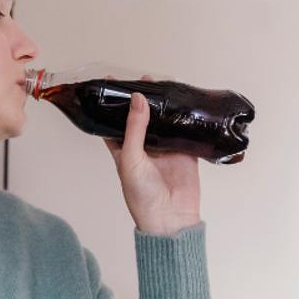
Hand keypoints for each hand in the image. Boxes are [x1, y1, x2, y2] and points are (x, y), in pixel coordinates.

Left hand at [104, 76, 201, 235]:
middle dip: (142, 100)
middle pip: (141, 118)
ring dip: (164, 106)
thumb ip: (134, 128)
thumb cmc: (141, 196)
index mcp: (123, 150)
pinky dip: (185, 118)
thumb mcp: (130, 159)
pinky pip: (185, 131)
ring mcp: (165, 149)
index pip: (114, 122)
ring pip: (163, 122)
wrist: (169, 219)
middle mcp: (144, 148)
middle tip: (145, 79)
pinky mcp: (185, 153)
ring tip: (165, 84)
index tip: (112, 83)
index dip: (112, 104)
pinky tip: (186, 102)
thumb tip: (138, 98)